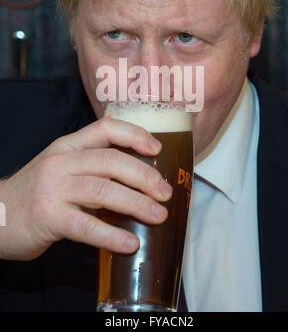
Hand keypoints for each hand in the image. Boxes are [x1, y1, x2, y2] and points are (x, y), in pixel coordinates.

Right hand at [0, 117, 171, 260]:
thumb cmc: (37, 193)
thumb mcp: (62, 168)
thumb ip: (93, 167)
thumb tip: (138, 179)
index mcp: (69, 146)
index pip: (106, 128)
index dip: (135, 135)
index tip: (157, 149)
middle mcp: (62, 161)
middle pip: (111, 161)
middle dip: (145, 176)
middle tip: (165, 193)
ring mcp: (53, 188)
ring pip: (103, 191)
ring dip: (136, 204)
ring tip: (158, 216)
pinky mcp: (47, 217)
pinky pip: (87, 225)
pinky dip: (112, 235)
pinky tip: (130, 243)